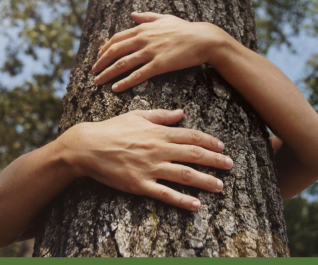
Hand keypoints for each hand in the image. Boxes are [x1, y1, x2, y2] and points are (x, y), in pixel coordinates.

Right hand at [57, 109, 233, 210]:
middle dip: (215, 160)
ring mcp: (150, 168)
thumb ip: (161, 116)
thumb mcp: (137, 116)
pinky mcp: (140, 184)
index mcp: (159, 133)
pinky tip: (196, 205)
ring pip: (185, 175)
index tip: (222, 146)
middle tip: (230, 166)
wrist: (87, 147)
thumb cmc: (112, 129)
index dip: (209, 141)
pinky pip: (165, 193)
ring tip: (220, 186)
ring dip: (205, 181)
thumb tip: (181, 112)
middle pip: (194, 155)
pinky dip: (182, 200)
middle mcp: (158, 150)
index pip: (191, 136)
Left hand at [92, 12, 226, 91]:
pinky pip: (137, 75)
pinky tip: (116, 88)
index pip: (117, 38)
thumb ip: (147, 16)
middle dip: (101, 62)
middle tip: (93, 72)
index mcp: (143, 28)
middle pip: (115, 51)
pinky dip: (124, 82)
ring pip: (123, 64)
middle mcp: (143, 39)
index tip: (99, 57)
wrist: (203, 39)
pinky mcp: (159, 65)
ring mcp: (150, 52)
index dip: (105, 49)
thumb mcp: (164, 18)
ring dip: (108, 74)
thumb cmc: (186, 29)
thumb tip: (132, 14)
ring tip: (98, 82)